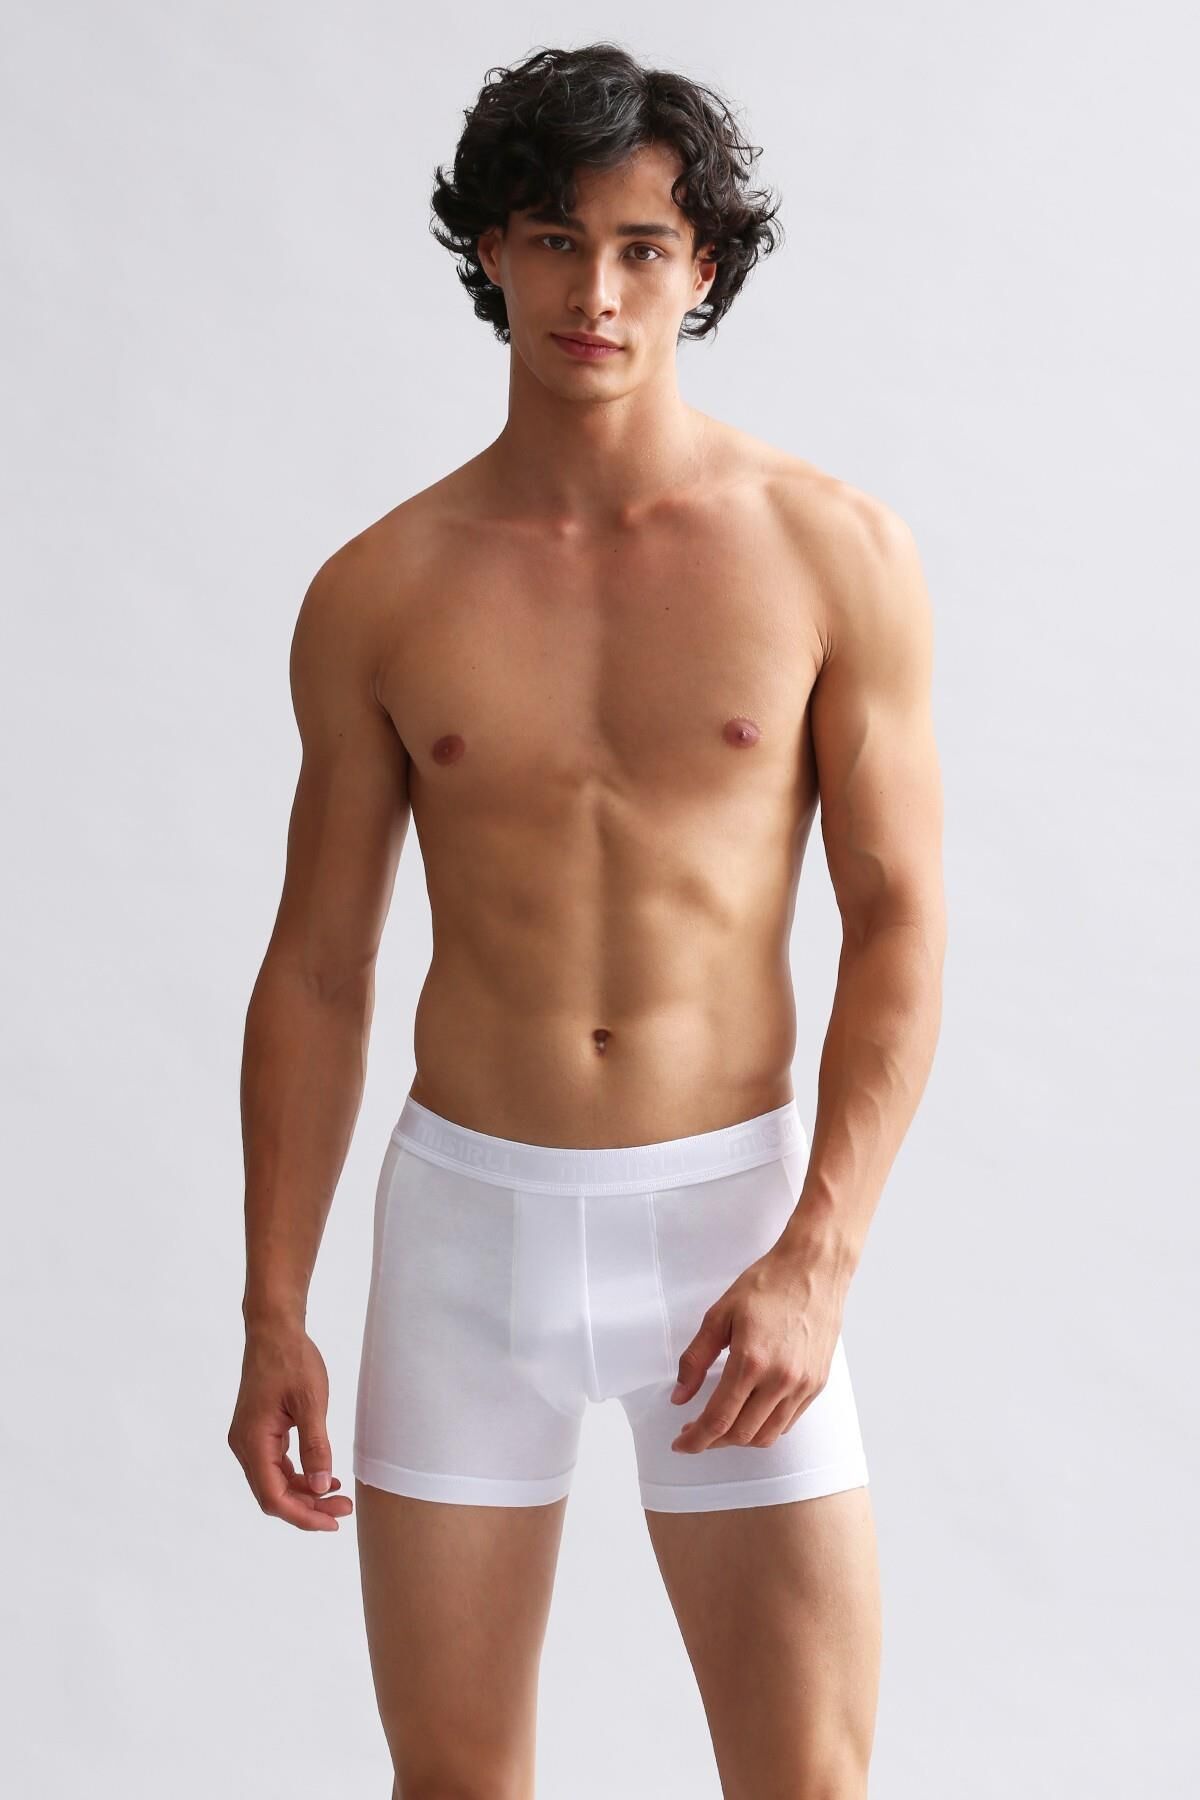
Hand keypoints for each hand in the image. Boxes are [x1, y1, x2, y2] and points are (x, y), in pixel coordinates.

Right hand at [227, 1325, 352, 1529]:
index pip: (273, 1496)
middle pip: (273, 1494)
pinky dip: (299, 1476)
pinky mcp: (258, 1432)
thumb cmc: (292, 1360)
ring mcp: (249, 1439)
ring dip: (305, 1493)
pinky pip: (276, 1466)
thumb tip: (322, 1486)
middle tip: (344, 1509)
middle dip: (308, 1507)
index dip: (303, 1515)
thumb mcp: (311, 1402)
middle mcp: (244, 1445)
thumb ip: (316, 1446)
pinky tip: (324, 1476)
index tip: (333, 1521)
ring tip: (339, 1496)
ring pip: (275, 1482)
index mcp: (252, 1441)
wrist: (274, 1330)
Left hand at [669, 1239, 847, 1453]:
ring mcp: (803, 1385)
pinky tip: (751, 1413)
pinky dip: (765, 1426)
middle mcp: (781, 1380)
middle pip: (742, 1435)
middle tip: (695, 1433)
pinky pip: (788, 1421)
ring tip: (721, 1426)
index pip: (719, 1420)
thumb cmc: (767, 1285)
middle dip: (713, 1442)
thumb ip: (695, 1359)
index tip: (681, 1444)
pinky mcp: (817, 1383)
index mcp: (751, 1362)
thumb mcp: (719, 1315)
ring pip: (767, 1436)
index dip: (696, 1439)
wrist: (814, 1269)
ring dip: (740, 1439)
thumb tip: (680, 1396)